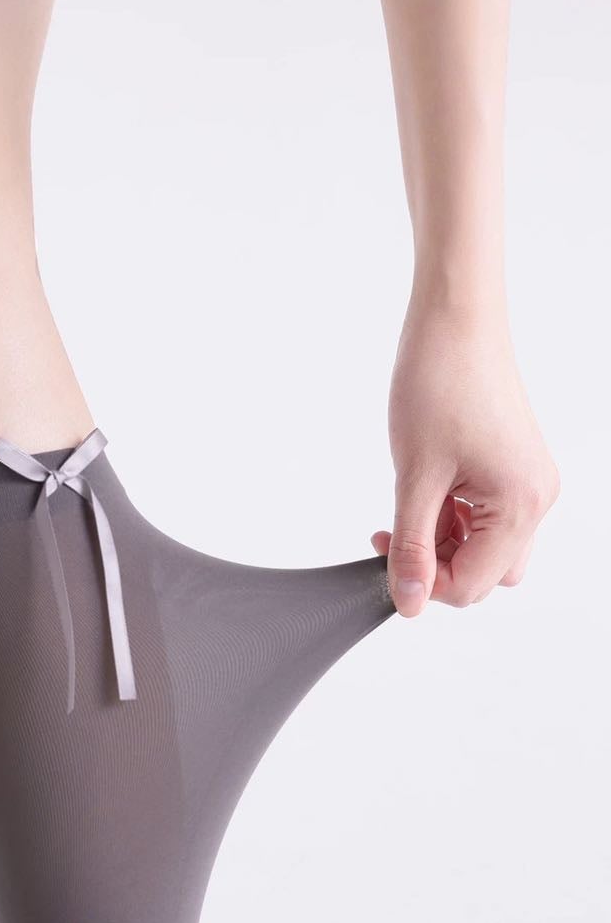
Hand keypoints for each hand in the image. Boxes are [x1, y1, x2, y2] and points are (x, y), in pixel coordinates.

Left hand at [373, 307, 558, 616]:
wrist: (455, 319)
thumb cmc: (440, 382)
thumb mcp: (416, 478)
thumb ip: (412, 547)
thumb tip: (409, 602)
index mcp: (521, 505)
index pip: (470, 585)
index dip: (423, 584)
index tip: (386, 561)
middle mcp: (536, 498)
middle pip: (484, 574)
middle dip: (436, 565)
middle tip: (394, 534)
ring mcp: (527, 483)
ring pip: (484, 549)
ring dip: (442, 542)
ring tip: (409, 504)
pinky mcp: (513, 469)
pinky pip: (485, 519)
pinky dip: (451, 519)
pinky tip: (424, 492)